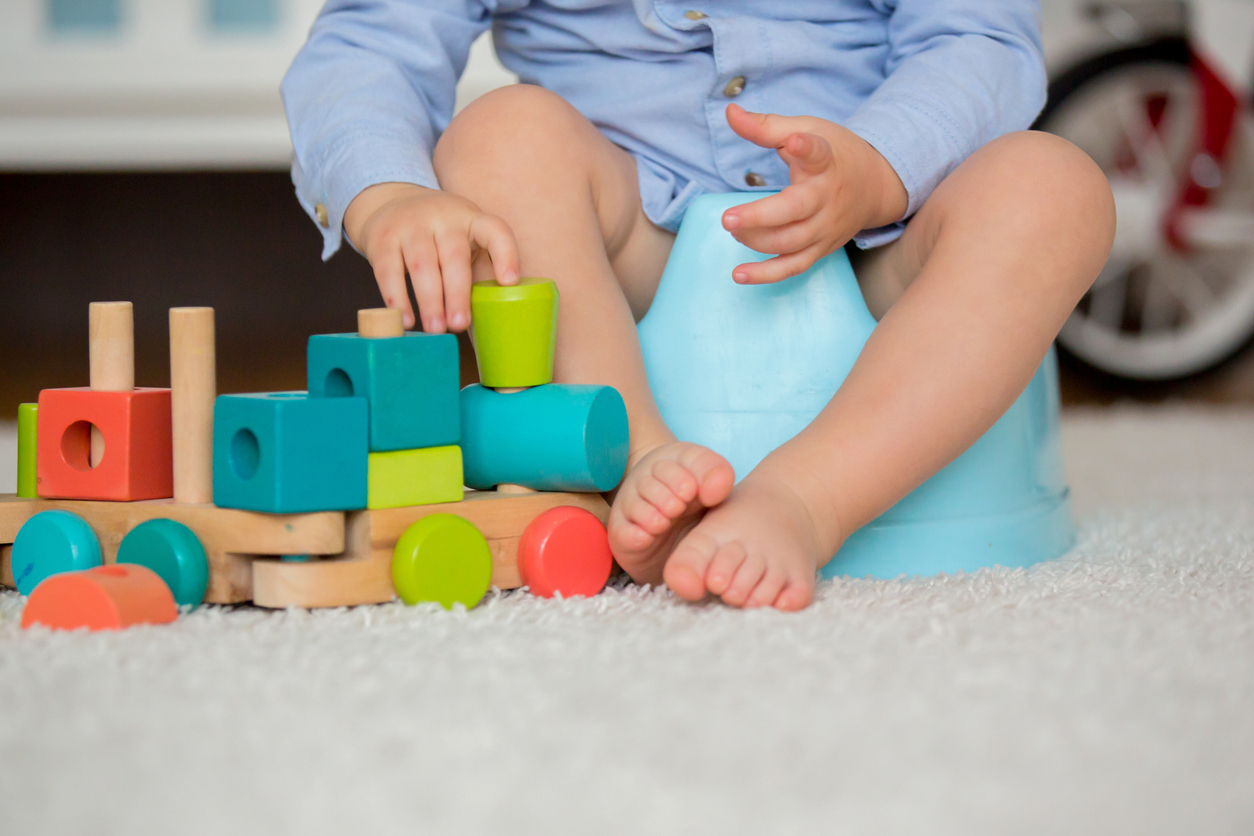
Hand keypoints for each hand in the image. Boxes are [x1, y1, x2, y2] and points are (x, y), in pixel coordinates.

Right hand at [343, 182, 519, 332]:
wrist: (391, 202)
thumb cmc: (439, 236)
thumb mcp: (464, 239)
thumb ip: (477, 268)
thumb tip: (492, 318)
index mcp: (471, 219)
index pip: (494, 231)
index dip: (505, 255)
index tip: (509, 282)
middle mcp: (442, 217)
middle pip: (453, 256)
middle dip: (457, 294)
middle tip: (459, 324)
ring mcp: (411, 225)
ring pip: (421, 265)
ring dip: (429, 301)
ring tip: (436, 329)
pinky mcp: (383, 238)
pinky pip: (389, 271)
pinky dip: (397, 298)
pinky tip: (405, 319)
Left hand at [721, 103, 907, 283]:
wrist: (874, 186)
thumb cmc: (833, 153)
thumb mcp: (806, 129)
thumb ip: (766, 125)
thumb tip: (730, 112)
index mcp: (825, 161)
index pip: (818, 153)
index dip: (806, 147)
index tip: (795, 141)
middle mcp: (827, 197)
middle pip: (796, 211)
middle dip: (760, 217)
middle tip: (727, 218)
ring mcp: (826, 227)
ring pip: (790, 242)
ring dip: (756, 240)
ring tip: (733, 227)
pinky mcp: (822, 249)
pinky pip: (794, 267)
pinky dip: (766, 275)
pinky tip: (738, 275)